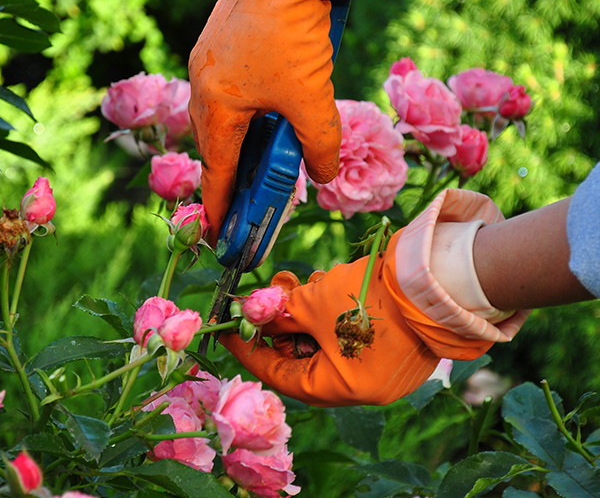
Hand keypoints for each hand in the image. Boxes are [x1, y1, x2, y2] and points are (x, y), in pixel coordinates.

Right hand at [189, 0, 433, 243]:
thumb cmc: (296, 32)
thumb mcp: (312, 99)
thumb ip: (320, 146)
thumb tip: (325, 177)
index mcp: (217, 103)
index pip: (217, 168)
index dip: (219, 202)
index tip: (217, 229)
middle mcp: (203, 81)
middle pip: (214, 142)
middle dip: (228, 173)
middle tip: (242, 196)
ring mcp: (208, 55)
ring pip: (219, 113)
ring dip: (236, 139)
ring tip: (255, 157)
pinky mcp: (221, 37)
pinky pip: (225, 88)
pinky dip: (241, 110)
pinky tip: (261, 110)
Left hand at [220, 229, 496, 406]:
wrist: (435, 276)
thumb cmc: (370, 297)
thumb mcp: (314, 305)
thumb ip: (280, 314)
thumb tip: (252, 316)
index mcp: (342, 389)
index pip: (281, 375)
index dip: (250, 351)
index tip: (229, 332)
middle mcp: (364, 387)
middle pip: (304, 360)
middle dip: (281, 327)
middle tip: (267, 301)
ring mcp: (382, 368)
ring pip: (327, 345)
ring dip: (307, 316)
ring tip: (301, 286)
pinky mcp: (393, 346)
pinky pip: (349, 338)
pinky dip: (332, 316)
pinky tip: (329, 288)